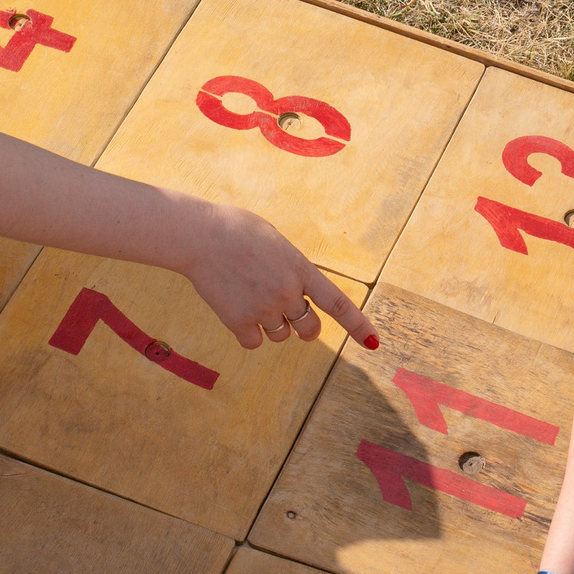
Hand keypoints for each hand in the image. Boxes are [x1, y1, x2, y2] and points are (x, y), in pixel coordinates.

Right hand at [180, 199, 377, 351]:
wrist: (200, 236)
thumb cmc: (236, 230)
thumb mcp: (276, 241)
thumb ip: (291, 267)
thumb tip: (296, 289)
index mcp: (300, 269)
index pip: (338, 304)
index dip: (358, 326)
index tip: (374, 343)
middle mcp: (287, 293)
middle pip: (310, 330)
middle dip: (305, 328)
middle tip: (292, 317)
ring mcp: (263, 309)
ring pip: (280, 336)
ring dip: (272, 326)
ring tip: (252, 298)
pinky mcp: (238, 321)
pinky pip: (254, 342)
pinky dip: (249, 333)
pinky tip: (237, 310)